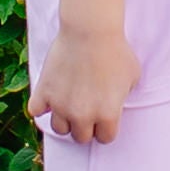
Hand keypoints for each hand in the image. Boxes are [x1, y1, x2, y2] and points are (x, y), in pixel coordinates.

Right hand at [31, 24, 141, 146]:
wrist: (90, 31)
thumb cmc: (116, 50)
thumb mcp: (132, 76)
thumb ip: (123, 96)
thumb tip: (115, 102)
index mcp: (107, 115)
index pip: (106, 138)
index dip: (106, 128)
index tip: (104, 116)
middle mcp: (83, 116)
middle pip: (81, 137)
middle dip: (85, 126)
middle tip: (86, 110)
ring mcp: (60, 106)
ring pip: (59, 128)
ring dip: (64, 119)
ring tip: (69, 104)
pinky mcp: (43, 93)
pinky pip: (36, 111)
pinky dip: (41, 106)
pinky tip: (50, 96)